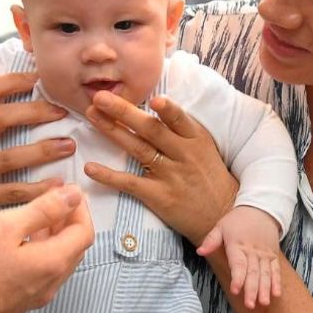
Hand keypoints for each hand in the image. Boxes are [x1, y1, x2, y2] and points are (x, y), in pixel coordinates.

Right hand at [0, 72, 75, 259]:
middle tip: (62, 112)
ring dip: (45, 150)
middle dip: (36, 111)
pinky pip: (14, 190)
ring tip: (69, 146)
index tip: (39, 79)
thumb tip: (29, 87)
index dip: (12, 81)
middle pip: (0, 117)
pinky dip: (39, 188)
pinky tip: (59, 184)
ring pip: (10, 156)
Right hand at [0, 184, 93, 312]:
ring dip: (56, 235)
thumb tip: (73, 195)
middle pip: (75, 247)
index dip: (80, 208)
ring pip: (60, 260)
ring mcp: (37, 295)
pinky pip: (44, 272)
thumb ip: (44, 209)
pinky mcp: (22, 301)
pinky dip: (42, 250)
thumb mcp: (7, 227)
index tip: (67, 190)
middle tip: (54, 198)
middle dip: (70, 220)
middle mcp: (52, 283)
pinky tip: (21, 239)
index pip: (85, 232)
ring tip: (37, 214)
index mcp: (53, 263)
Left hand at [83, 91, 236, 243]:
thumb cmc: (209, 176)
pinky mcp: (159, 196)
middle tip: (100, 97)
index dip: (168, 110)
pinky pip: (130, 183)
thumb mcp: (204, 147)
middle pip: (151, 130)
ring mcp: (170, 176)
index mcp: (195, 138)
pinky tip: (90, 168)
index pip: (180, 120)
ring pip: (138, 149)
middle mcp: (183, 154)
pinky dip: (109, 176)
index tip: (153, 98)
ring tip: (92, 116)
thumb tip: (153, 101)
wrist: (222, 215)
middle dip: (124, 111)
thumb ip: (181, 128)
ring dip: (112, 131)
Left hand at [197, 205, 281, 307]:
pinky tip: (276, 294)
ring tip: (264, 303)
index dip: (238, 278)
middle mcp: (252, 251)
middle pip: (253, 272)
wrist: (260, 209)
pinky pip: (275, 270)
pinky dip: (276, 282)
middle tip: (250, 304)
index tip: (235, 290)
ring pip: (265, 274)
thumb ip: (211, 240)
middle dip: (252, 290)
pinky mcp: (272, 255)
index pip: (238, 264)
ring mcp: (264, 254)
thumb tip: (200, 252)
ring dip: (265, 289)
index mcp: (237, 245)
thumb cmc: (237, 220)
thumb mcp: (221, 226)